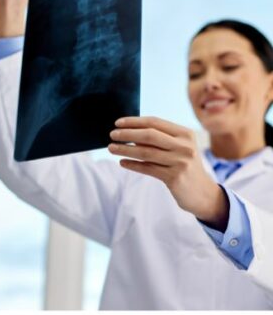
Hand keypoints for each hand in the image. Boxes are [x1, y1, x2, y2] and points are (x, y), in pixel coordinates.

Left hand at [109, 116, 229, 228]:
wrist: (203, 192)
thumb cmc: (185, 166)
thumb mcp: (178, 148)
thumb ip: (159, 140)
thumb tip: (130, 133)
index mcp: (186, 134)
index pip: (155, 122)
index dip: (135, 121)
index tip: (118, 123)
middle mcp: (185, 146)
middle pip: (149, 135)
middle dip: (127, 134)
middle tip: (112, 135)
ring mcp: (180, 162)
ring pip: (146, 152)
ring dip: (125, 149)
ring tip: (111, 148)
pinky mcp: (175, 177)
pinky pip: (148, 169)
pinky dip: (133, 165)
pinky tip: (122, 162)